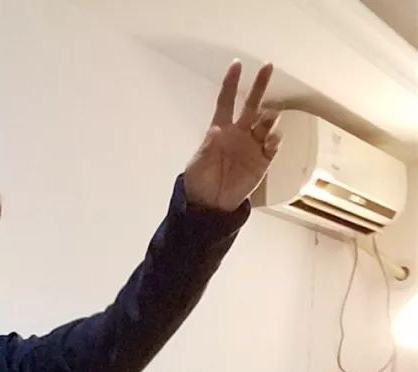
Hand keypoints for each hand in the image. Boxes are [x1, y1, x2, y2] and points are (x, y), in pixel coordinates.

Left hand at [184, 60, 281, 211]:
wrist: (210, 205)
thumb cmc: (199, 181)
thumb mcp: (197, 164)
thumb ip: (208, 146)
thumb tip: (217, 129)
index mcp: (221, 130)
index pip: (226, 102)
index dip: (231, 84)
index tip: (236, 65)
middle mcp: (239, 133)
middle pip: (252, 105)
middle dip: (260, 86)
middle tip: (268, 67)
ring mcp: (253, 145)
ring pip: (266, 123)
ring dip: (269, 116)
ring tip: (268, 117)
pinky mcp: (264, 160)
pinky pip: (273, 145)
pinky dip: (275, 138)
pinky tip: (272, 138)